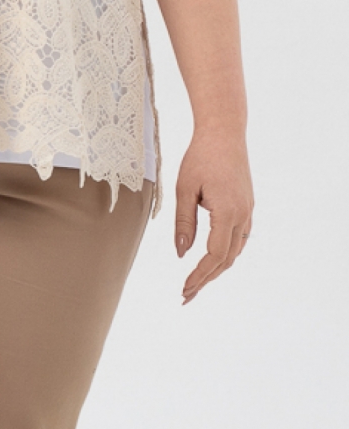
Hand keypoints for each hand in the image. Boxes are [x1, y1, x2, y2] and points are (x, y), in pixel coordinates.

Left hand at [175, 127, 253, 304]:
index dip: (200, 276)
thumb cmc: (201, 157)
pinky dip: (224, 254)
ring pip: (234, 252)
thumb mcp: (185, 189)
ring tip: (195, 282)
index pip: (214, 256)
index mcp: (228, 213)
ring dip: (216, 269)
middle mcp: (243, 217)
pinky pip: (238, 239)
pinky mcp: (247, 207)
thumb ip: (183, 222)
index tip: (185, 289)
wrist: (224, 133)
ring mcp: (248, 213)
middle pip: (227, 260)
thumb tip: (181, 253)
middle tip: (186, 295)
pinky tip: (210, 259)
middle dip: (206, 280)